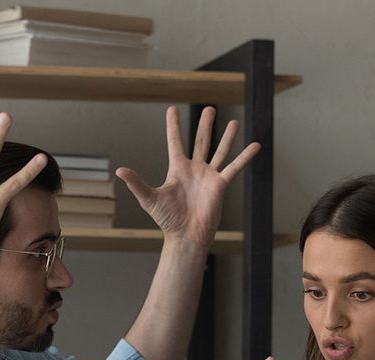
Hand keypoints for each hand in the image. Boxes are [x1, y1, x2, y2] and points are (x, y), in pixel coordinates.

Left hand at [115, 106, 259, 245]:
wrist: (186, 235)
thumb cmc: (167, 220)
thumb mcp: (149, 198)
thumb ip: (136, 183)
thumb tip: (119, 170)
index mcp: (177, 169)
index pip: (175, 141)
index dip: (173, 126)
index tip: (172, 109)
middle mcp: (194, 169)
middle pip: (200, 141)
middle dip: (205, 125)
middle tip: (210, 108)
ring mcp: (208, 176)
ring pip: (219, 151)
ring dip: (226, 137)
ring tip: (233, 121)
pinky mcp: (220, 185)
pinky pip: (234, 167)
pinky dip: (245, 157)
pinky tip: (256, 145)